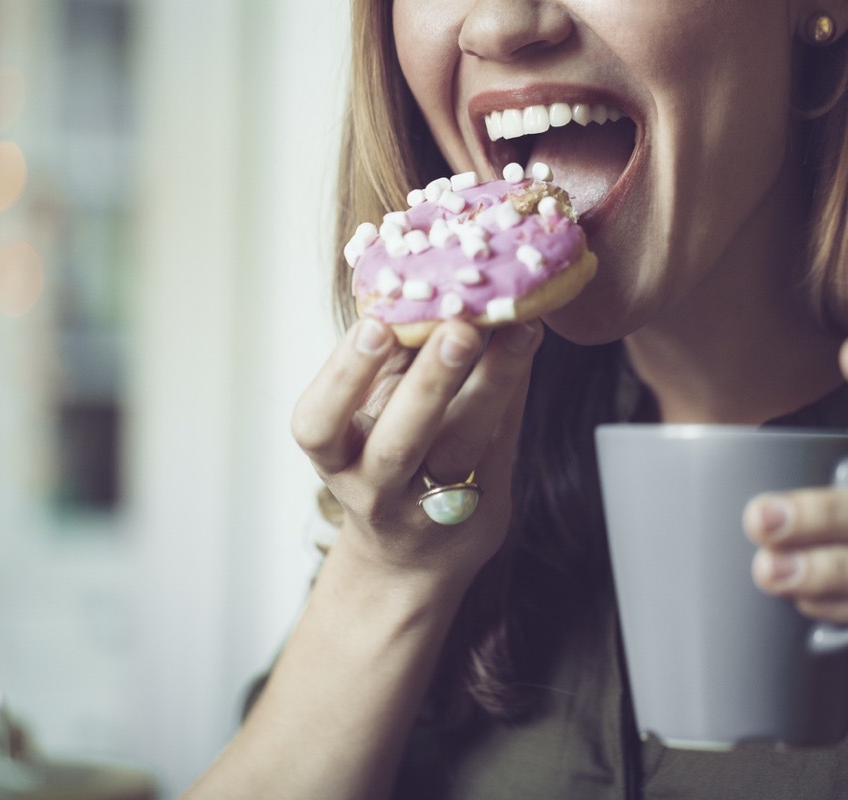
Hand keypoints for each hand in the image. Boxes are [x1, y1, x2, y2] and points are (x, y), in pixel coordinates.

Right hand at [291, 316, 542, 583]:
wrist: (409, 555)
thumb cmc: (382, 457)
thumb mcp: (366, 414)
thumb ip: (383, 359)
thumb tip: (408, 270)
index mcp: (334, 458)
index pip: (319, 424)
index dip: (343, 376)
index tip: (374, 326)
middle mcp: (375, 488)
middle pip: (398, 443)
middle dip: (429, 383)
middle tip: (460, 327)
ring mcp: (431, 506)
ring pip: (462, 448)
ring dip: (492, 384)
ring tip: (519, 330)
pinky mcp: (482, 508)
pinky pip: (500, 442)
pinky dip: (514, 390)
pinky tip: (528, 345)